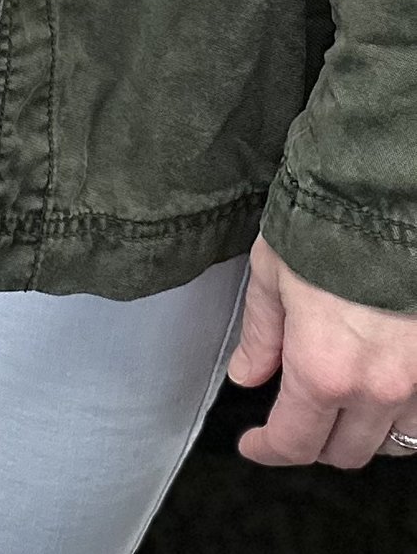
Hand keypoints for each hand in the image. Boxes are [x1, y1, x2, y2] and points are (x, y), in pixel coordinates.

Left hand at [229, 235, 416, 468]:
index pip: (294, 441)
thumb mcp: (273, 273)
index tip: (252, 443)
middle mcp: (376, 389)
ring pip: (391, 443)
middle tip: (291, 420)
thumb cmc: (327, 224)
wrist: (389, 196)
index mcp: (323, 370)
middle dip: (311, 443)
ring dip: (362, 435)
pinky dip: (401, 420)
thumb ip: (261, 333)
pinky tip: (382, 399)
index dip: (267, 449)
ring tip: (339, 409)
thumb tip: (247, 374)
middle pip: (344, 452)